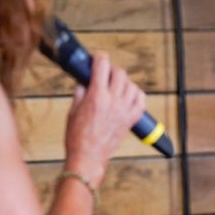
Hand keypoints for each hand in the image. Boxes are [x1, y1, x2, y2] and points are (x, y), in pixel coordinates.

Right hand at [63, 52, 145, 181]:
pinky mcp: (130, 120)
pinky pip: (141, 101)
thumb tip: (84, 82)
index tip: (97, 57)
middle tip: (106, 72)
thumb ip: (80, 93)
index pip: (102, 66)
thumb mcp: (73, 111)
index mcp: (97, 96)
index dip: (100, 58)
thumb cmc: (77, 137)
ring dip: (124, 81)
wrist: (88, 157)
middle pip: (120, 73)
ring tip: (116, 85)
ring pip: (132, 85)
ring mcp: (124, 111)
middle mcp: (113, 101)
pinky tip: (129, 96)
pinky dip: (137, 95)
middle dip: (112, 69)